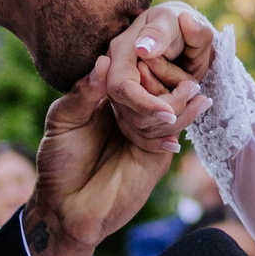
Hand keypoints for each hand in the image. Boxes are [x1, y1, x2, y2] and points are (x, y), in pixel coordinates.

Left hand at [26, 57, 205, 255]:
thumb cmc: (58, 162)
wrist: (65, 207)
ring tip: (191, 85)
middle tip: (167, 68)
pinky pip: (171, 135)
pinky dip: (182, 121)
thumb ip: (82, 94)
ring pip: (169, 110)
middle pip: (155, 88)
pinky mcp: (156, 155)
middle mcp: (130, 112)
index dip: (140, 59)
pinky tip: (196, 105)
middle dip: (164, 76)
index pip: (130, 73)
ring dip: (178, 99)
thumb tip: (103, 62)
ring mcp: (146, 133)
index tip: (145, 47)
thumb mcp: (62, 121)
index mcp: (108, 99)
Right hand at [103, 3, 217, 150]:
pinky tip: (176, 143)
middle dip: (166, 114)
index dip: (144, 104)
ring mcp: (124, 94)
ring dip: (172, 125)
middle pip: (130, 113)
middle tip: (199, 96)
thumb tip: (144, 49)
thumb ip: (161, 32)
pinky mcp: (134, 108)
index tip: (170, 115)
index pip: (122, 88)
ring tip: (202, 104)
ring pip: (138, 127)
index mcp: (120, 54)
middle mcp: (116, 76)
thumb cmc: (179, 22)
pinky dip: (160, 141)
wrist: (182, 32)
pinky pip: (141, 134)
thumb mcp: (173, 20)